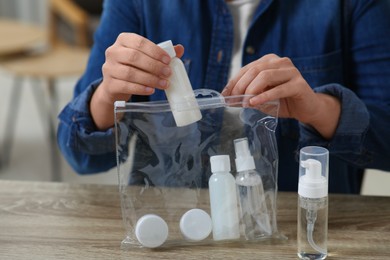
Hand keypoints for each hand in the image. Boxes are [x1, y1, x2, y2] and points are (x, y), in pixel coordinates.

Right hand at [90, 33, 183, 129]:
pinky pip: (126, 86)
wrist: (115, 87)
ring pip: (130, 73)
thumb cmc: (134, 67)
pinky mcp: (109, 84)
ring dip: (150, 79)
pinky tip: (151, 90)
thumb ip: (161, 53)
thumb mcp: (146, 57)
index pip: (140, 42)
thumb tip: (180, 49)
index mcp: (123, 40)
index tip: (168, 60)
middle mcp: (113, 52)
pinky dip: (141, 89)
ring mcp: (109, 68)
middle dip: (154, 66)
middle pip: (134, 57)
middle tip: (168, 73)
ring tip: (164, 84)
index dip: (155, 51)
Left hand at [222, 54, 340, 138]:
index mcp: (269, 61)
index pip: (247, 69)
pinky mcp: (299, 84)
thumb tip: (228, 99)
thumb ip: (247, 96)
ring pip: (265, 75)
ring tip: (244, 103)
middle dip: (240, 86)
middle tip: (232, 100)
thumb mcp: (261, 98)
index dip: (233, 82)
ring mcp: (291, 71)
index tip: (224, 95)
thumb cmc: (282, 101)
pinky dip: (264, 96)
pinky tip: (254, 103)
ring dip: (251, 90)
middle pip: (255, 70)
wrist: (307, 109)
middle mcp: (281, 62)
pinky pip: (279, 89)